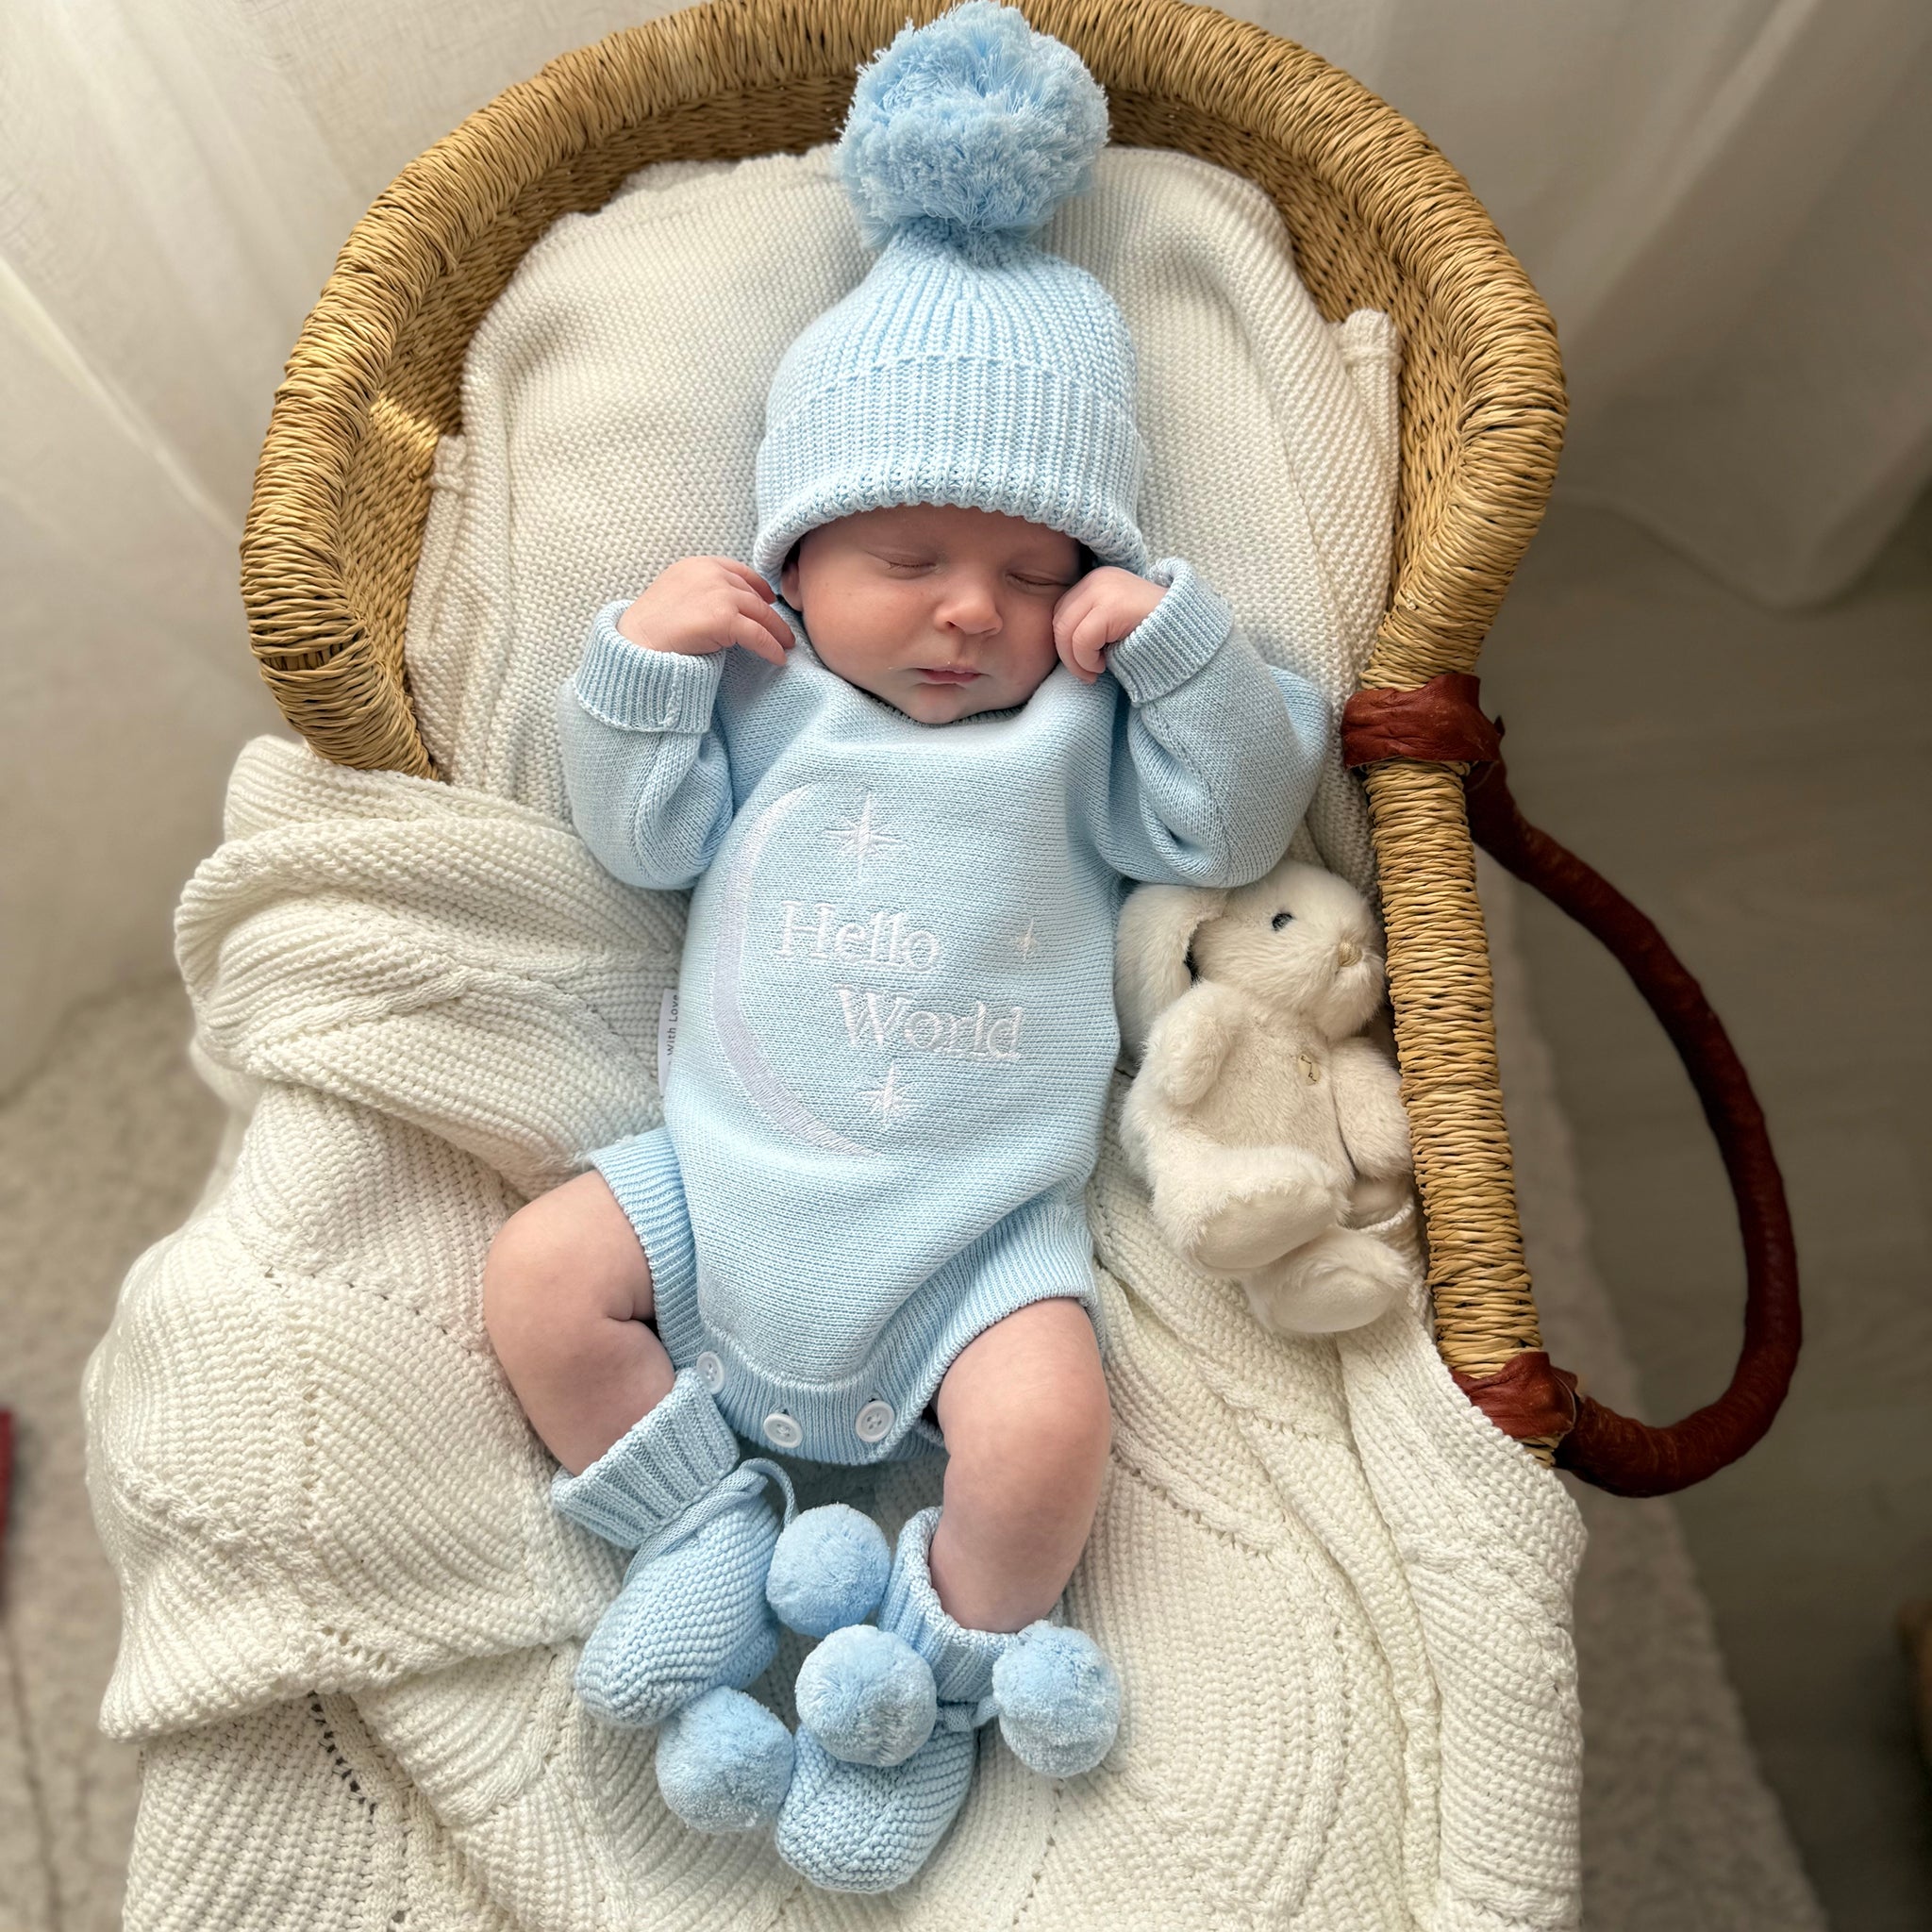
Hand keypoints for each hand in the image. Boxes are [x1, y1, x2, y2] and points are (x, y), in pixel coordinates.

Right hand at [615, 556, 793, 666]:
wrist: (636, 642)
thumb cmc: (653, 626)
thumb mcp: (677, 593)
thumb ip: (702, 591)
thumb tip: (730, 605)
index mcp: (699, 565)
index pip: (738, 571)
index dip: (758, 586)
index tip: (769, 599)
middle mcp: (711, 574)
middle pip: (753, 595)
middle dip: (771, 615)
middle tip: (784, 632)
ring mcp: (719, 594)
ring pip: (760, 614)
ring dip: (777, 632)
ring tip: (786, 646)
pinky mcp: (724, 618)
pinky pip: (758, 635)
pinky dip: (771, 648)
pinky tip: (778, 658)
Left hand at [1051, 566, 1165, 682]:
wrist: (1190, 635)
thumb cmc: (1153, 636)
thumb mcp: (1115, 625)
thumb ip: (1090, 625)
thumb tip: (1059, 643)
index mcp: (1097, 580)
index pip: (1061, 613)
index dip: (1066, 644)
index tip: (1086, 664)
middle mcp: (1098, 579)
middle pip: (1059, 621)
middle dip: (1067, 654)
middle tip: (1088, 675)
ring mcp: (1105, 589)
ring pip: (1066, 631)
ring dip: (1076, 661)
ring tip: (1095, 672)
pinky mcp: (1113, 606)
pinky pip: (1081, 639)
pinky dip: (1087, 660)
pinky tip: (1105, 666)